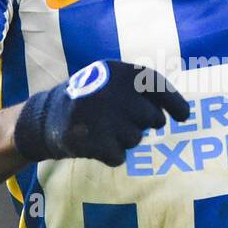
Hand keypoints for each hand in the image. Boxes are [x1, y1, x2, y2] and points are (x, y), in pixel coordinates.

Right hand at [14, 59, 189, 165]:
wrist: (44, 117)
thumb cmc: (89, 100)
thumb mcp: (110, 82)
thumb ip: (139, 90)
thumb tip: (177, 111)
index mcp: (116, 71)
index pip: (156, 84)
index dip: (175, 101)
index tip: (184, 116)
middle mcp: (110, 90)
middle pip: (152, 118)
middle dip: (144, 124)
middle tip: (123, 122)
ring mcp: (100, 116)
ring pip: (137, 139)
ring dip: (125, 140)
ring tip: (103, 130)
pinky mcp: (90, 140)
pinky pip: (119, 156)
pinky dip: (111, 155)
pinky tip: (95, 143)